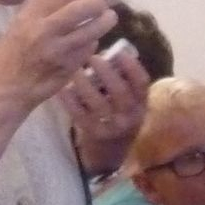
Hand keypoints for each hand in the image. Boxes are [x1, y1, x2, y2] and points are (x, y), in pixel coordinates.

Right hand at [0, 0, 117, 108]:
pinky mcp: (68, 68)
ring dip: (105, 22)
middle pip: (81, 10)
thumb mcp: (21, 23)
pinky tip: (92, 39)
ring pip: (91, 31)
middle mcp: (43, 30)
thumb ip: (45, 10)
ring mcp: (58, 50)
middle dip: (98, 3)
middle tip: (104, 3)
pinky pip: (88, 50)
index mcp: (30, 14)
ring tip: (110, 17)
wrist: (4, 87)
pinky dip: (93, 43)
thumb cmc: (12, 52)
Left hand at [60, 41, 151, 173]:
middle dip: (106, 72)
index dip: (132, 67)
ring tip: (75, 70)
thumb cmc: (118, 116)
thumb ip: (123, 81)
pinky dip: (70, 100)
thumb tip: (110, 52)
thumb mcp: (129, 102)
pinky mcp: (92, 133)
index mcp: (141, 104)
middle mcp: (129, 117)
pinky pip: (79, 114)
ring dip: (85, 84)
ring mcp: (110, 127)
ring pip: (98, 103)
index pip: (141, 83)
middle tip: (92, 58)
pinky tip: (63, 89)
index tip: (119, 52)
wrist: (110, 151)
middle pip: (120, 92)